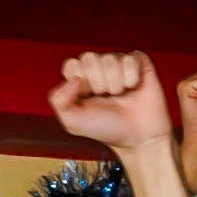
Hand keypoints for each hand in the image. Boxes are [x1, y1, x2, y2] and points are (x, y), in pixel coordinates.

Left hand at [48, 50, 172, 154]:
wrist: (137, 137)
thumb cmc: (106, 128)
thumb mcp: (73, 121)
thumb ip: (58, 100)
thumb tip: (74, 78)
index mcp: (80, 78)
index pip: (71, 65)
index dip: (80, 83)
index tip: (88, 99)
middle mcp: (98, 67)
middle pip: (89, 58)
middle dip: (97, 84)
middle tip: (107, 98)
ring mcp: (118, 63)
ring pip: (110, 59)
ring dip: (115, 84)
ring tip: (121, 96)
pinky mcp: (138, 62)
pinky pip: (130, 59)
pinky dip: (131, 78)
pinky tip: (133, 88)